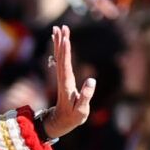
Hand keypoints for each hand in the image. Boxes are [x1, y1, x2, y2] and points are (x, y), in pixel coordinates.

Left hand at [41, 24, 96, 139]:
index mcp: (67, 85)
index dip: (65, 52)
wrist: (61, 122)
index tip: (66, 39)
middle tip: (61, 27)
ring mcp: (62, 77)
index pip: (65, 65)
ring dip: (59, 43)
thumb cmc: (73, 117)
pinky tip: (60, 42)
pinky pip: (60, 60)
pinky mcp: (63, 78)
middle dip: (61, 42)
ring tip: (58, 29)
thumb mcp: (81, 110)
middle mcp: (62, 79)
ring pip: (59, 57)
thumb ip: (85, 97)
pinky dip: (60, 50)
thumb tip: (91, 81)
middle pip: (60, 57)